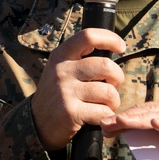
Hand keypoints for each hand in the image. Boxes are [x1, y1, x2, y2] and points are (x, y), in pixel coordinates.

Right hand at [31, 28, 125, 151]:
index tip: (121, 47)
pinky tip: (98, 117)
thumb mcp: (61, 69)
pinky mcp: (71, 112)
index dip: (110, 38)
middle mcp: (62, 71)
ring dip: (113, 101)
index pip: (88, 36)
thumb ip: (81, 58)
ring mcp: (65, 91)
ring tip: (105, 105)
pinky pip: (103, 111)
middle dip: (118, 78)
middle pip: (106, 66)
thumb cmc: (59, 94)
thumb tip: (114, 48)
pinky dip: (107, 116)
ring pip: (108, 92)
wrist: (37, 123)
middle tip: (112, 86)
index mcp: (61, 55)